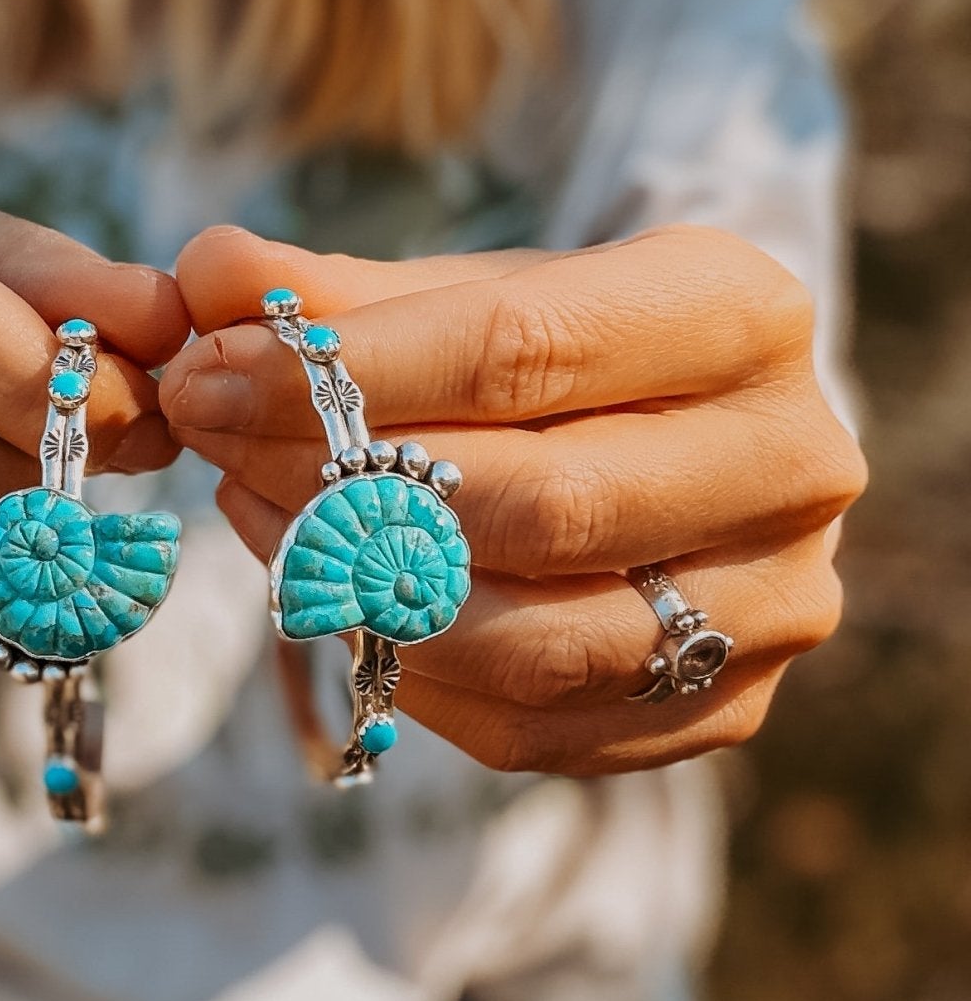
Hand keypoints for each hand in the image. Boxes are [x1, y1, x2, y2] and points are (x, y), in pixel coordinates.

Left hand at [162, 225, 865, 775]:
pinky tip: (324, 592)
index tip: (212, 370)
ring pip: (535, 639)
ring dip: (358, 589)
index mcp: (744, 314)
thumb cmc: (563, 347)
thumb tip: (208, 272)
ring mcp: (773, 603)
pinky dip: (402, 669)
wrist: (681, 437)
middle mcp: (792, 461)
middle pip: (539, 503)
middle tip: (211, 439)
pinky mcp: (726, 710)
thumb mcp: (465, 290)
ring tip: (252, 510)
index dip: (352, 370)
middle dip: (337, 478)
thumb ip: (339, 289)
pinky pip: (531, 728)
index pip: (527, 349)